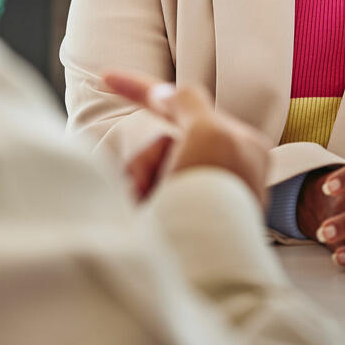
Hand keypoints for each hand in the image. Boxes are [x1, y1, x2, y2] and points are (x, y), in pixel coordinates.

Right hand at [104, 71, 269, 205]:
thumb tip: (169, 93)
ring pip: (149, 171)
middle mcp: (223, 168)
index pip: (184, 106)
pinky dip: (139, 203)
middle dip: (143, 162)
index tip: (105, 77)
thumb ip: (189, 102)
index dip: (141, 89)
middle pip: (161, 144)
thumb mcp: (209, 134)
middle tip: (143, 187)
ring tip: (149, 209)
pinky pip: (145, 196)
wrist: (207, 267)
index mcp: (239, 145)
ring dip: (140, 184)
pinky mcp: (182, 220)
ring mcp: (202, 196)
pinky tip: (145, 218)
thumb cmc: (216, 198)